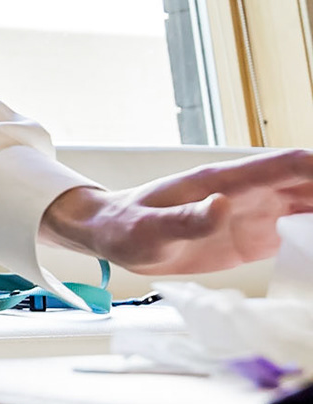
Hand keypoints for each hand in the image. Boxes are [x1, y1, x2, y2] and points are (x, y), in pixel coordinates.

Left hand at [40, 149, 312, 274]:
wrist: (111, 236)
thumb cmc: (125, 227)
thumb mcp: (149, 230)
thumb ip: (185, 219)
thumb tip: (222, 204)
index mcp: (224, 181)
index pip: (286, 164)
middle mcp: (247, 193)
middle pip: (308, 185)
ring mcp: (253, 215)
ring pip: (309, 208)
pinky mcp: (252, 239)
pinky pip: (297, 236)